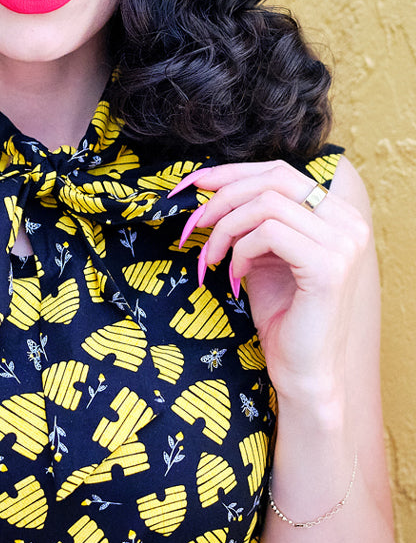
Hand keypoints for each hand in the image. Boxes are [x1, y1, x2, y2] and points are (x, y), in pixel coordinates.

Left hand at [171, 159, 370, 411]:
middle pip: (274, 179)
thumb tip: (209, 185)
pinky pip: (269, 234)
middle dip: (224, 195)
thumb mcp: (263, 254)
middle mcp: (348, 223)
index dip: (233, 173)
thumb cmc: (282, 315)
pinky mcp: (328, 267)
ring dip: (226, 227)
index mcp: (337, 215)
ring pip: (266, 205)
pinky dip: (241, 250)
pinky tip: (236, 274)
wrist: (302, 369)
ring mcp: (343, 244)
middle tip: (194, 221)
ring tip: (212, 256)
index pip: (281, 172)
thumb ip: (250, 220)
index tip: (196, 184)